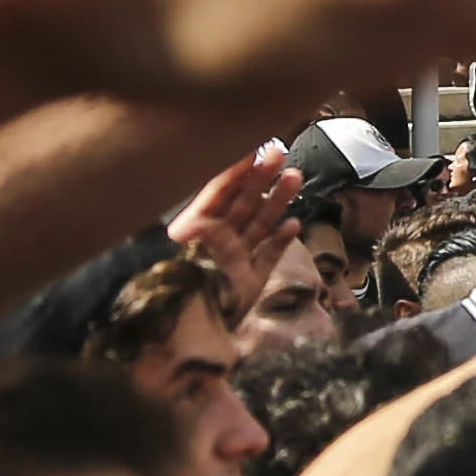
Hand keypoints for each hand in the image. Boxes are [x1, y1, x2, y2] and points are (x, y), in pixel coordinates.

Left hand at [167, 150, 306, 313]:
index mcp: (196, 227)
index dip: (236, 169)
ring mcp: (235, 259)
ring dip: (277, 201)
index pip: (219, 191)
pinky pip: (267, 256)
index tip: (253, 148)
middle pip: (243, 202)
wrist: (183, 326)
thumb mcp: (186, 236)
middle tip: (279, 153)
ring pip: (259, 224)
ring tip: (295, 177)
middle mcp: (217, 240)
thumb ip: (202, 211)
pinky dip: (280, 241)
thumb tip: (219, 175)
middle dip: (262, 178)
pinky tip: (294, 224)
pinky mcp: (249, 280)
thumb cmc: (180, 279)